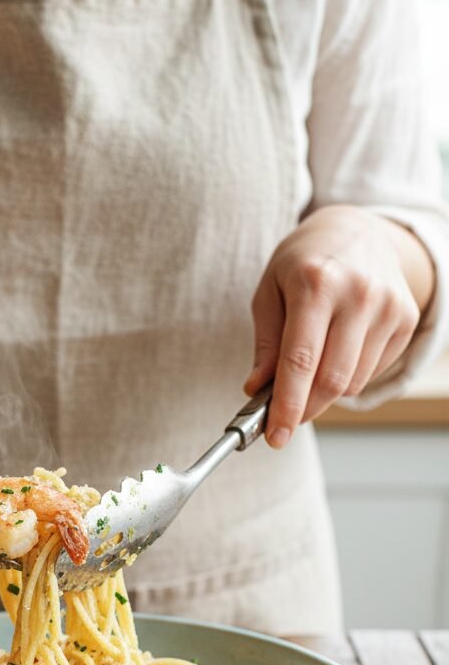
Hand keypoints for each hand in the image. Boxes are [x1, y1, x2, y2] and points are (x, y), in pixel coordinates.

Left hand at [245, 206, 424, 447]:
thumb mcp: (270, 291)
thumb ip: (265, 342)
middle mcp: (357, 293)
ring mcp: (387, 305)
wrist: (356, 229)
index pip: (300, 361)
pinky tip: (336, 352)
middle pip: (331, 380)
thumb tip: (258, 389)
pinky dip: (348, 377)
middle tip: (285, 420)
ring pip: (353, 381)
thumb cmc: (304, 261)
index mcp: (315, 283)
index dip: (287, 406)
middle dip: (304, 410)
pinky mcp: (406, 316)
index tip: (274, 436)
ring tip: (308, 373)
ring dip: (324, 393)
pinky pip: (372, 370)